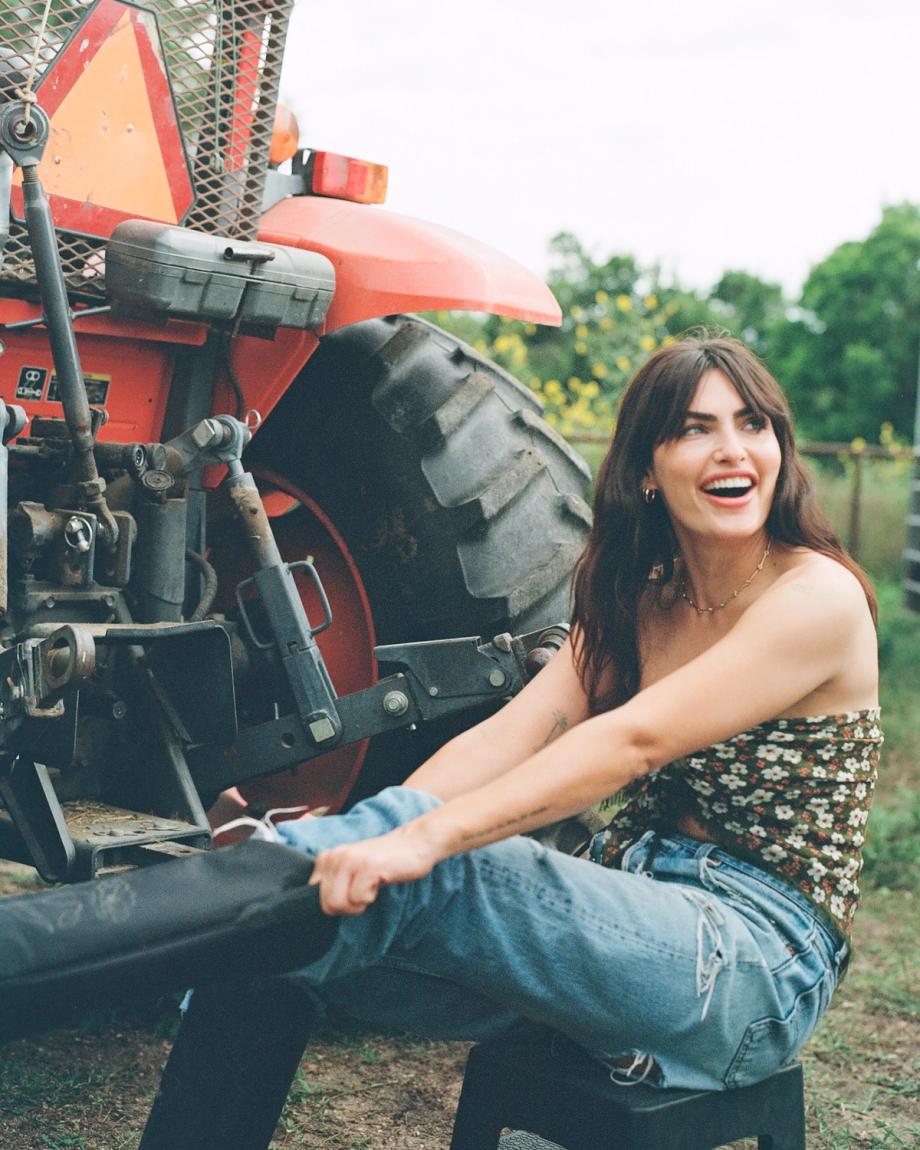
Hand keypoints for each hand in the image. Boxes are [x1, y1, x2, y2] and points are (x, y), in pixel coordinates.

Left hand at [308, 825, 442, 915]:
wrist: (415, 843)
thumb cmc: (384, 861)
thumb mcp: (351, 868)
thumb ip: (333, 882)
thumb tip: (322, 907)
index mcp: (327, 858)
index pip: (312, 896)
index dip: (334, 902)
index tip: (351, 891)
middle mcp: (334, 857)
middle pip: (327, 905)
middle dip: (347, 907)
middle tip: (364, 892)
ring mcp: (349, 860)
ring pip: (338, 904)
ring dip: (358, 905)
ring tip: (370, 888)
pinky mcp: (366, 867)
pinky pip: (358, 900)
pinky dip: (371, 898)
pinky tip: (380, 882)